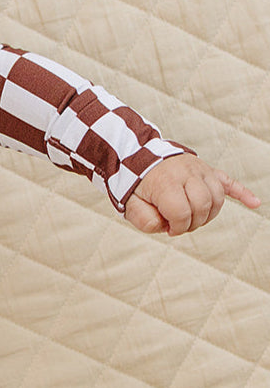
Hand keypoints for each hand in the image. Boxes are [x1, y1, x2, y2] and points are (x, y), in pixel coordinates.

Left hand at [125, 153, 259, 235]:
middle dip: (193, 222)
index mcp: (166, 182)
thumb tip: (169, 226)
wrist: (141, 158)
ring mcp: (200, 169)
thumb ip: (145, 221)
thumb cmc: (137, 186)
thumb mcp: (131, 205)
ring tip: (193, 217)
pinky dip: (242, 193)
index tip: (169, 229)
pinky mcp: (208, 169)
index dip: (177, 227)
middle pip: (203, 205)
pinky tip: (255, 203)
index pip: (182, 212)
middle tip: (179, 224)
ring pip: (217, 197)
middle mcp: (186, 172)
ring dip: (209, 214)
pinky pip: (229, 181)